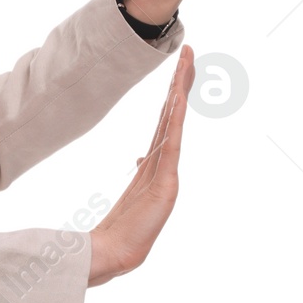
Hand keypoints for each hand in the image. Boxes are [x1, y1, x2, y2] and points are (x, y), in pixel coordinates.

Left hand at [89, 45, 193, 286]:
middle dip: (180, 81)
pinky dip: (175, 122)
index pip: (166, 119)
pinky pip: (170, 146)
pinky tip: (177, 101)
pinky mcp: (165, 184)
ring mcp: (166, 171)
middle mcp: (163, 162)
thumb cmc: (124, 227)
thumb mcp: (132, 192)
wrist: (115, 251)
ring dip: (179, 92)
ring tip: (185, 64)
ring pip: (174, 123)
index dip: (173, 92)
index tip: (179, 67)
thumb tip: (142, 156)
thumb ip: (142, 170)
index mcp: (154, 160)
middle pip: (173, 113)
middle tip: (187, 51)